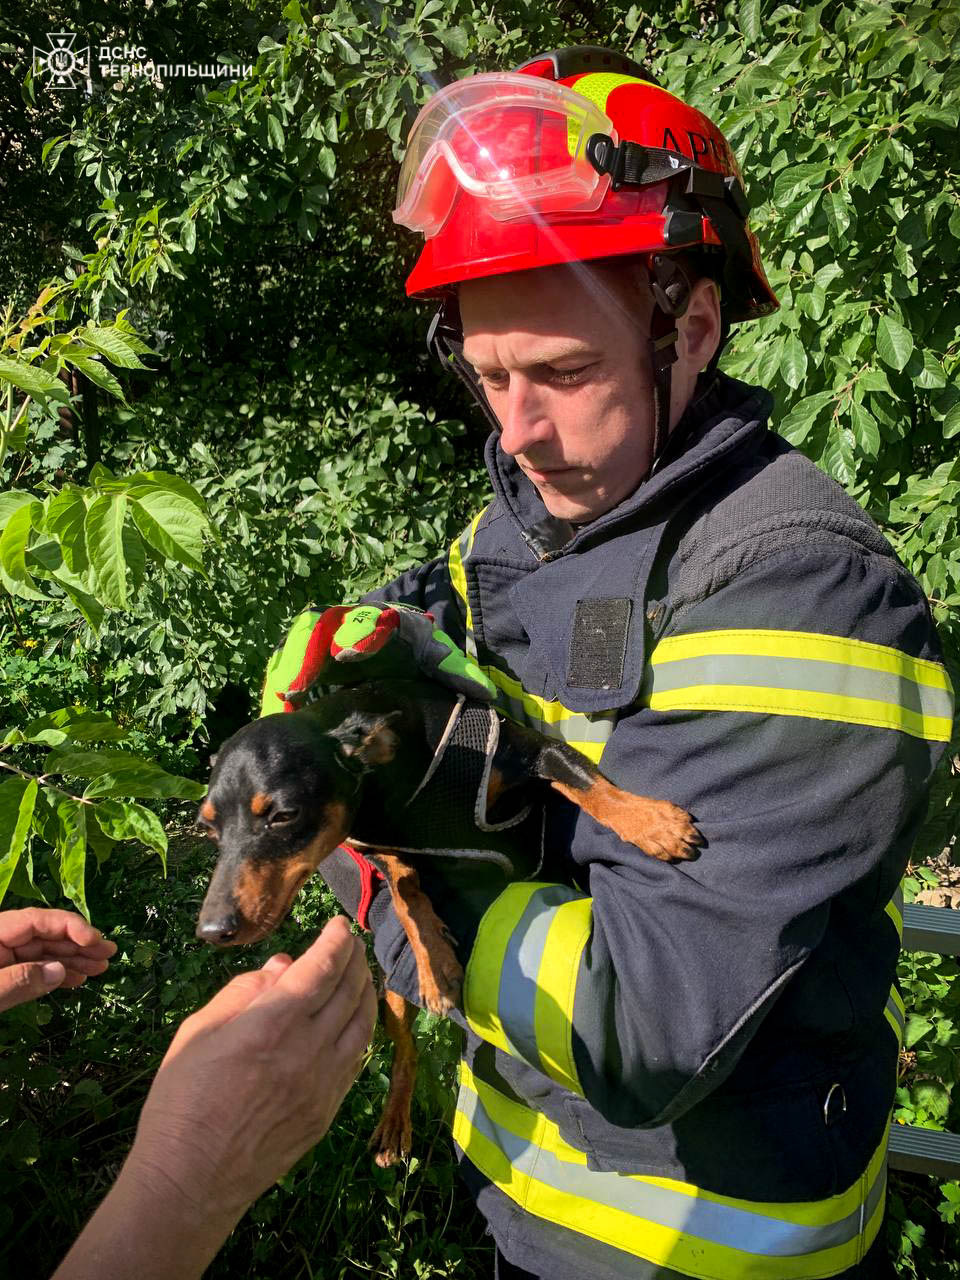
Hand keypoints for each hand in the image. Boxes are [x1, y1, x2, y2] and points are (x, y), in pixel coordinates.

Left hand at [0, 907, 116, 1013]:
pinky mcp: (5, 976)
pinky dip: (58, 974)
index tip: (94, 940)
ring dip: (74, 960)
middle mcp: (1, 941)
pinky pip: (35, 970)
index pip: (35, 920)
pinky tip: (78, 977)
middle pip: (44, 936)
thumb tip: (59, 970)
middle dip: (78, 944)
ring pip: (44, 953)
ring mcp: (3, 959)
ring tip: (100, 967)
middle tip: (108, 953)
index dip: (69, 926)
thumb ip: (19, 979)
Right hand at [124, 915, 376, 1227]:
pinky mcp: (326, 1112)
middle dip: (353, 960)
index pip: (321, 968)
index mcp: (272, 1024)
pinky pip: (355, 1061)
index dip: (336, 941)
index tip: (339, 926)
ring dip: (365, 993)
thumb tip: (282, 966)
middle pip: (348, 992)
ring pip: (361, 1026)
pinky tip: (353, 1022)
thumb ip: (243, 992)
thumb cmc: (181, 1103)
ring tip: (359, 975)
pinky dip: (360, 1031)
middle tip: (351, 943)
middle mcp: (307, 1051)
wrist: (189, 1182)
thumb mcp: (198, 1032)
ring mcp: (322, 1085)